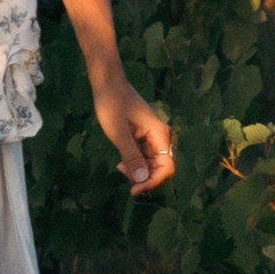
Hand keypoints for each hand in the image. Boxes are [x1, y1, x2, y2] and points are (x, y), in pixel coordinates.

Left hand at [92, 70, 173, 195]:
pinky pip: (144, 157)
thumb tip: (143, 179)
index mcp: (160, 134)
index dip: (154, 181)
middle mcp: (161, 136)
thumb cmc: (112, 104)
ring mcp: (153, 137)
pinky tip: (121, 160)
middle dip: (143, 176)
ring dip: (137, 170)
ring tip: (119, 165)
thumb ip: (131, 156)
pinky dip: (134, 162)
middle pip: (160, 168)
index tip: (134, 189)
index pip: (167, 167)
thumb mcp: (119, 133)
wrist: (107, 83)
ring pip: (151, 164)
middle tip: (121, 170)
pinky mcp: (144, 137)